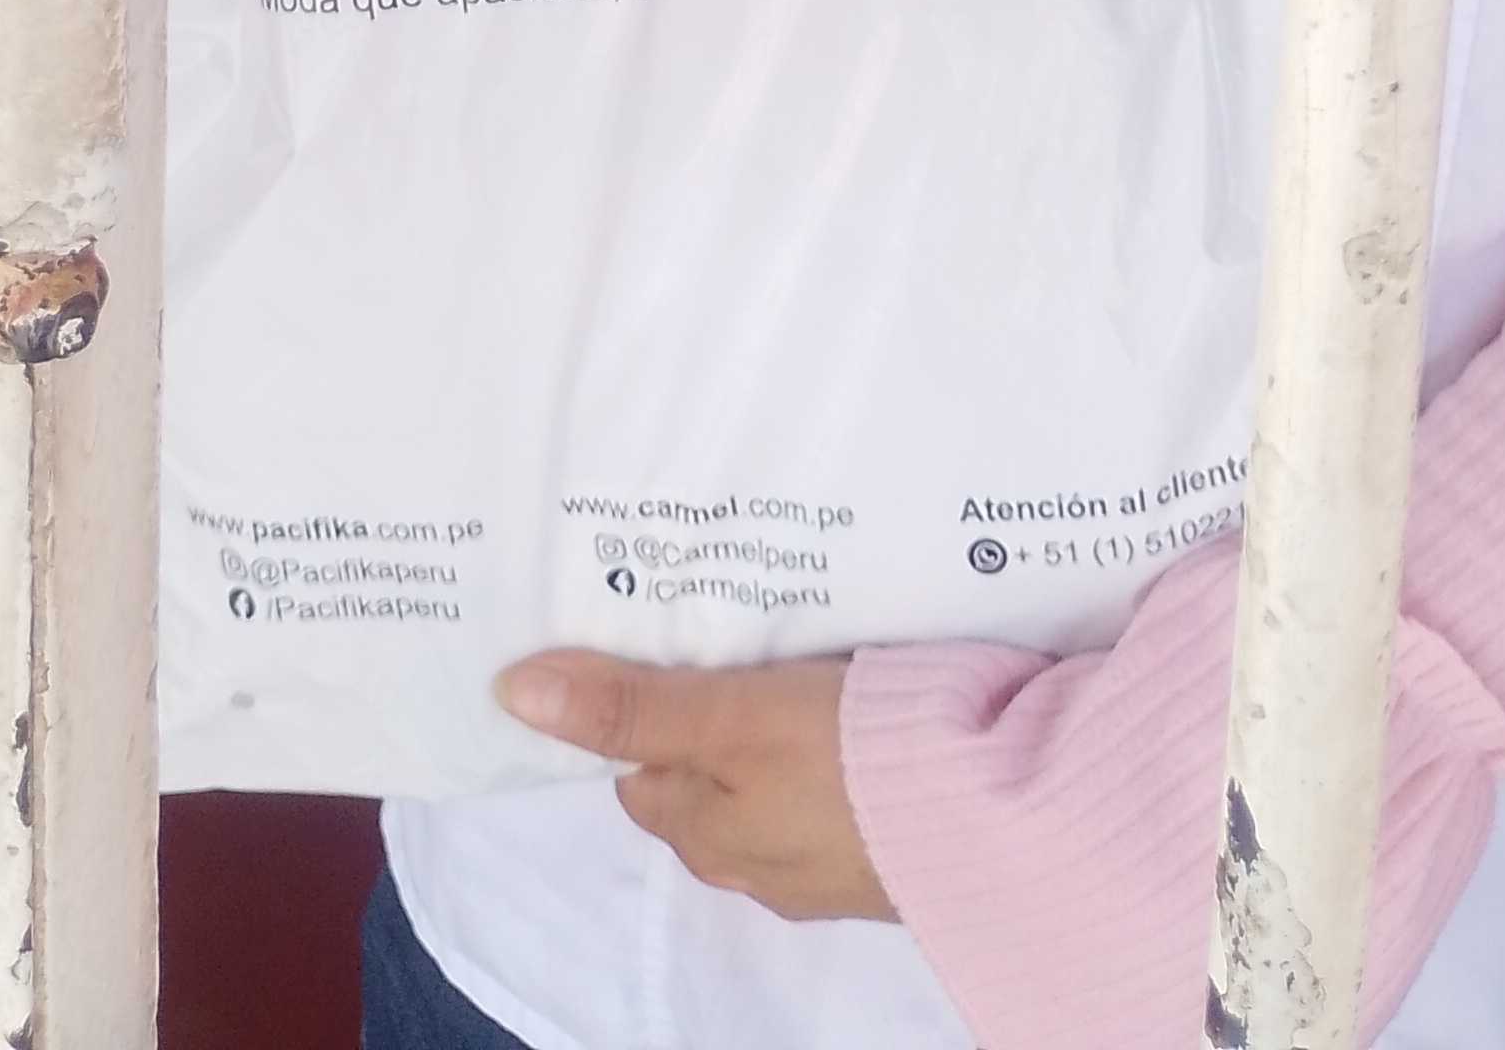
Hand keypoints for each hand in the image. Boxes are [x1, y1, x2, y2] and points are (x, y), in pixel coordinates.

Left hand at [495, 650, 896, 921]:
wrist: (992, 816)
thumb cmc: (848, 757)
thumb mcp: (729, 716)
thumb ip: (632, 706)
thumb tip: (512, 695)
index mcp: (706, 836)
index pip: (641, 769)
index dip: (641, 705)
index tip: (658, 642)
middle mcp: (755, 866)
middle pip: (703, 782)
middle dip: (707, 721)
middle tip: (730, 638)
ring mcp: (826, 867)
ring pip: (771, 790)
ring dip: (774, 737)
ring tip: (799, 660)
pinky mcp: (888, 851)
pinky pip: (837, 797)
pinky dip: (835, 755)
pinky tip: (861, 709)